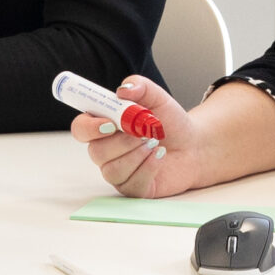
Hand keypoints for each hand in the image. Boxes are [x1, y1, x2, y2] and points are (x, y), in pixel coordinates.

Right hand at [71, 75, 199, 198]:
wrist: (193, 145)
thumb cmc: (170, 122)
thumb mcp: (158, 97)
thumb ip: (140, 86)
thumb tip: (123, 89)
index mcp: (103, 126)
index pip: (80, 129)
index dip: (89, 128)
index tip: (110, 123)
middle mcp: (105, 150)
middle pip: (96, 152)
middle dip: (122, 142)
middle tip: (144, 133)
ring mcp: (117, 171)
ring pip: (112, 170)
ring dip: (136, 155)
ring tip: (155, 144)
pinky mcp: (132, 188)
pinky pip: (130, 184)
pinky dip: (148, 169)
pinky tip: (159, 157)